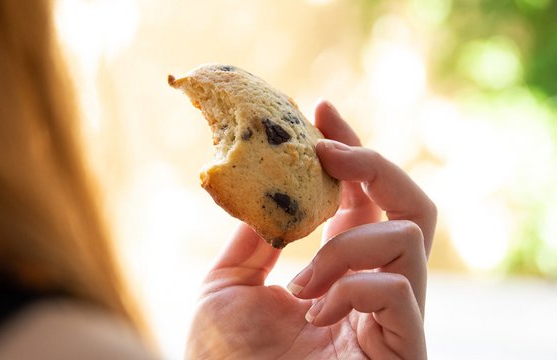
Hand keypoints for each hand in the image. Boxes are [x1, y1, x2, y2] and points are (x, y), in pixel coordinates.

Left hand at [185, 101, 435, 359]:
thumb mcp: (225, 290)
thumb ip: (251, 243)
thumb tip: (263, 197)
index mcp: (337, 270)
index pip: (362, 199)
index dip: (350, 149)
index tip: (320, 109)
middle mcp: (373, 286)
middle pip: (413, 206)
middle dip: (374, 166)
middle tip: (328, 151)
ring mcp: (393, 318)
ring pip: (408, 239)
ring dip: (344, 247)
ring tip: (299, 288)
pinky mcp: (405, 349)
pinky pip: (400, 290)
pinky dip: (350, 288)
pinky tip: (313, 315)